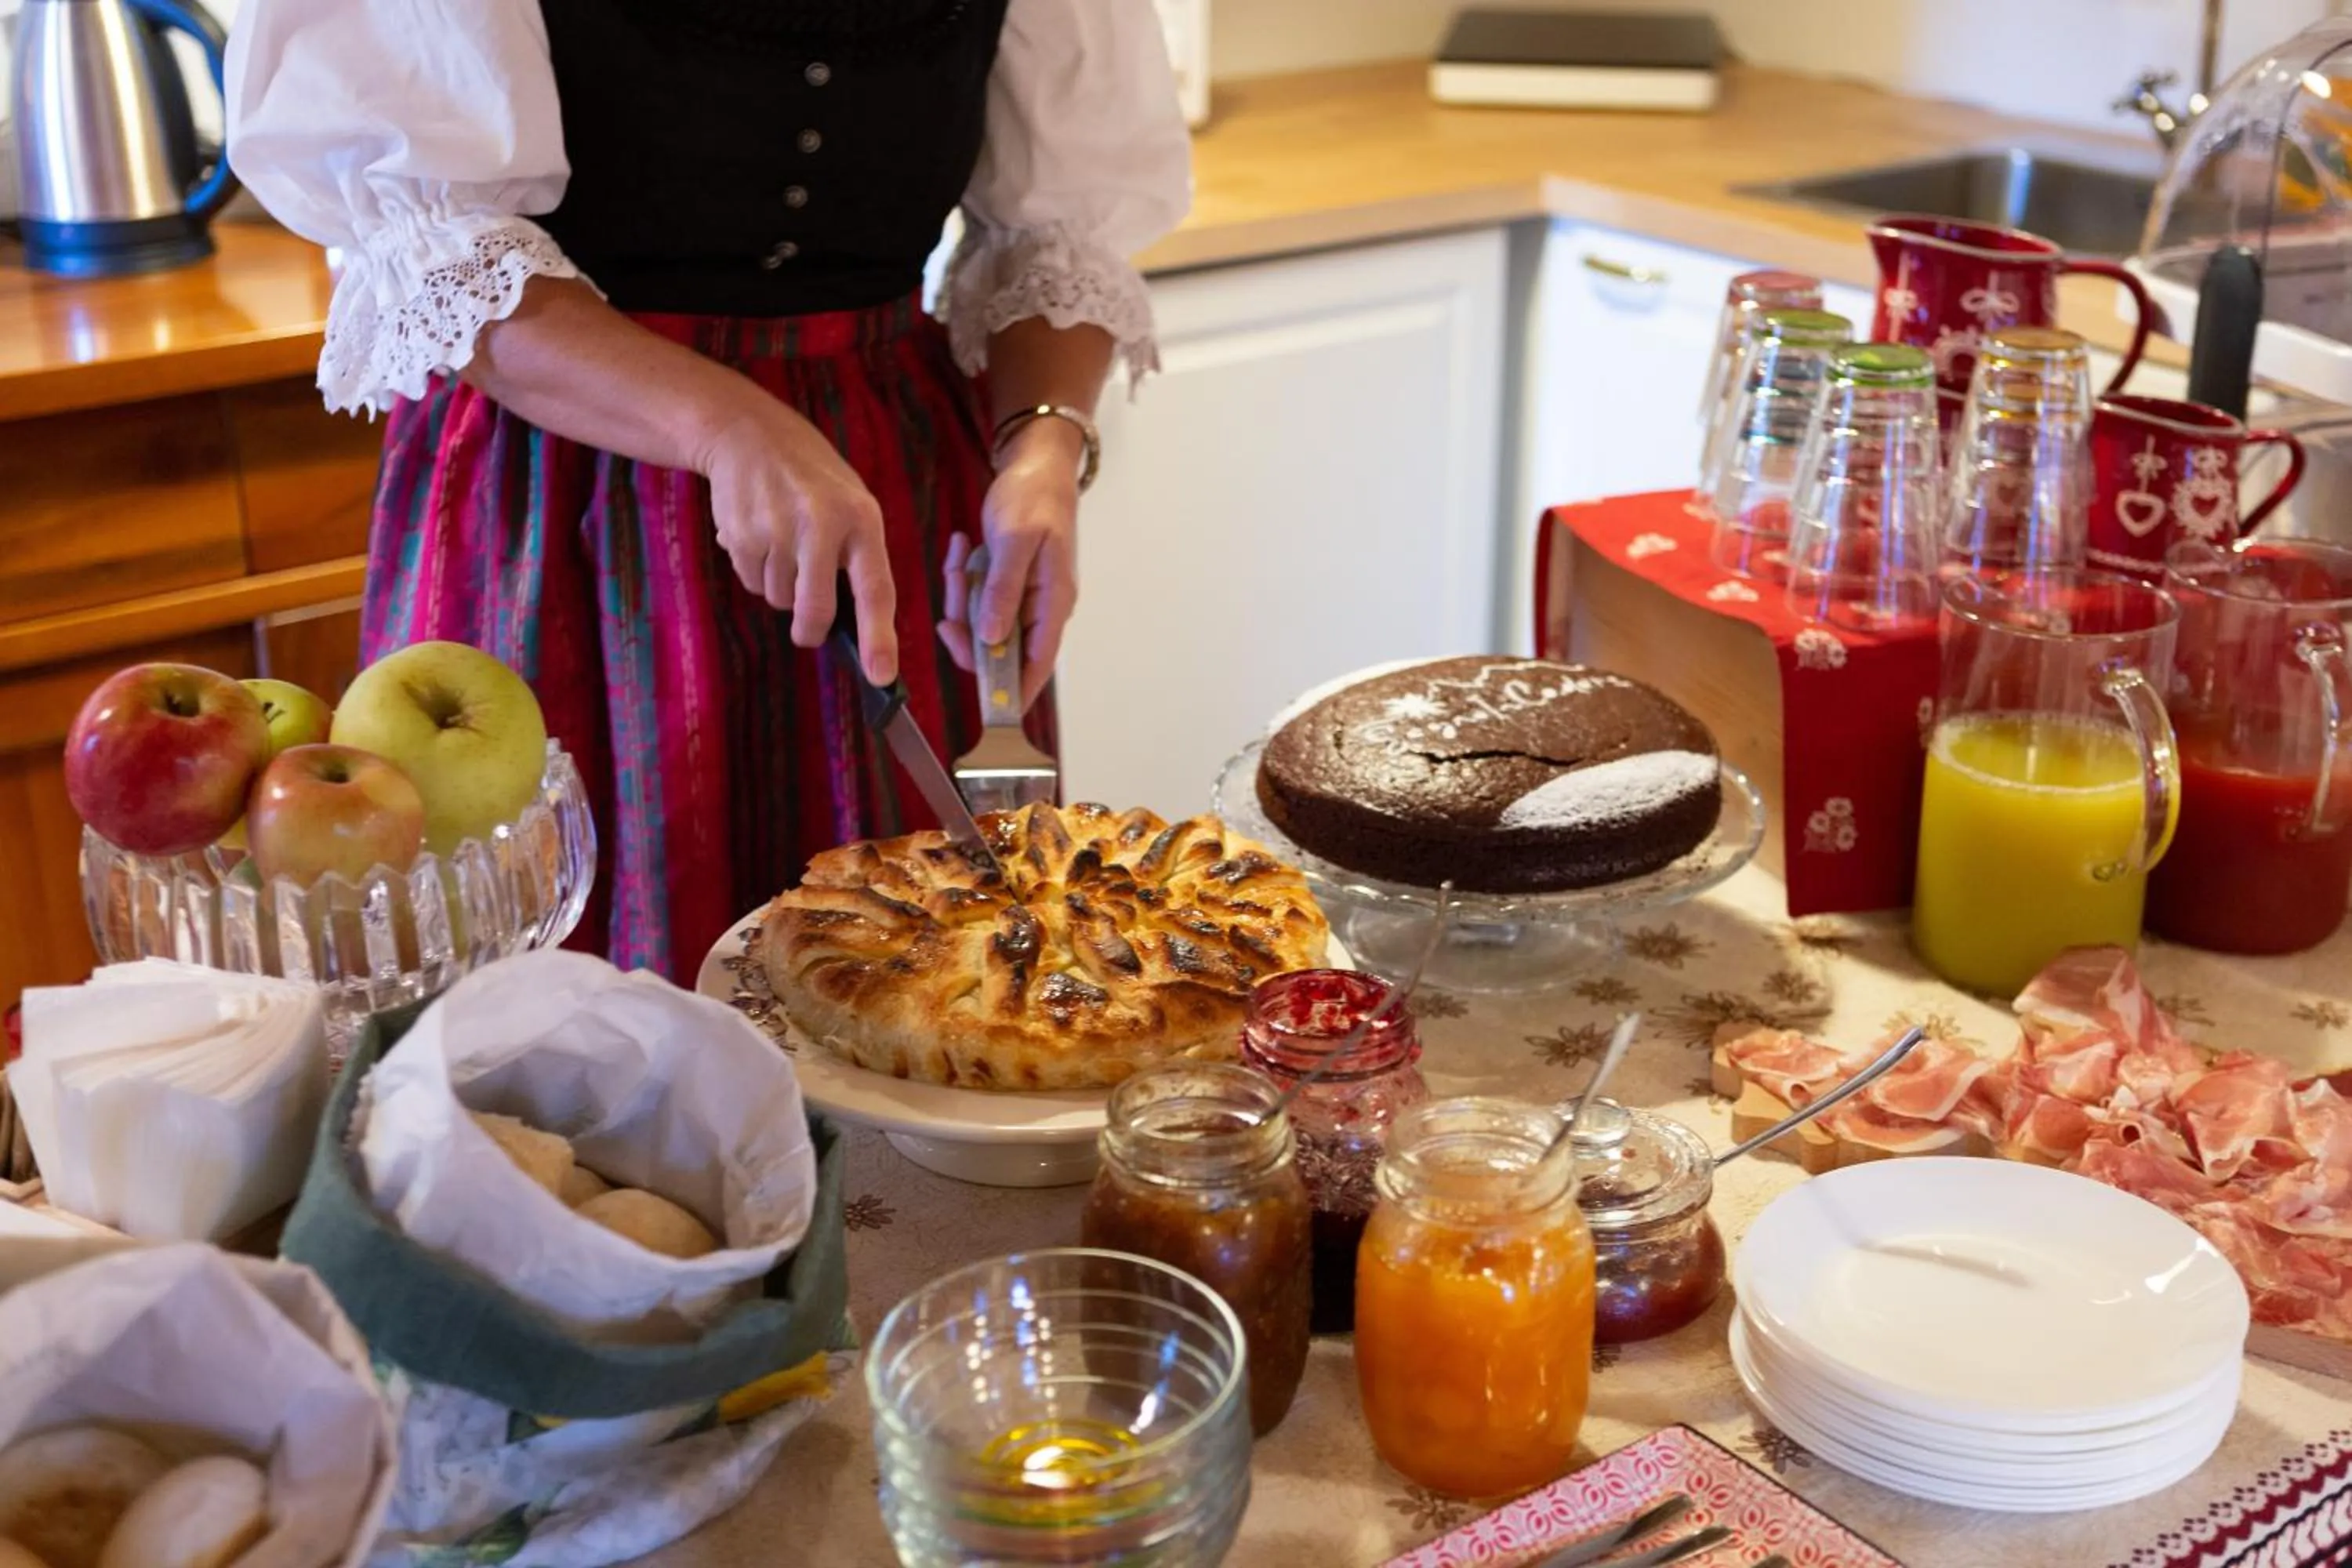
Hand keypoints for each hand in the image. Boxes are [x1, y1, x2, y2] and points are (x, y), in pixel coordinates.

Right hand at [698, 397, 897, 685]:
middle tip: (809, 630)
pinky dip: (757, 572)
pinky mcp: (740, 535)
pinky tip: (761, 536)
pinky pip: (752, 582)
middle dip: (811, 629)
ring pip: (779, 600)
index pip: (875, 588)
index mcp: (861, 518)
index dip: (879, 637)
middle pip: (816, 610)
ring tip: (784, 543)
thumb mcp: (851, 503)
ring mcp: (777, 529)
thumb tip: (859, 630)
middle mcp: (820, 523)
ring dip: (781, 588)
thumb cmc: (811, 478)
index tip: (881, 676)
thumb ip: (858, 557)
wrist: (748, 433)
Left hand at [938, 421, 1082, 709]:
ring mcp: (1023, 597)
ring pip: (982, 623)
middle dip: (969, 628)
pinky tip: (964, 550)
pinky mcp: (1006, 584)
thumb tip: (992, 639)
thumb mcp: (1016, 540)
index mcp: (1053, 603)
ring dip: (962, 597)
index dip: (1014, 693)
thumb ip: (1004, 591)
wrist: (1036, 465)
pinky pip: (978, 598)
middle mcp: (1041, 608)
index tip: (987, 711)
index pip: (1038, 666)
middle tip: (954, 600)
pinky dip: (964, 579)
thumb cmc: (1035, 498)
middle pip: (999, 648)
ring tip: (961, 559)